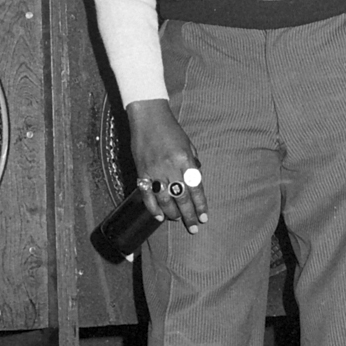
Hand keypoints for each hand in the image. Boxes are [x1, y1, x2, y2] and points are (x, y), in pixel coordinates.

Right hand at [125, 99, 207, 233]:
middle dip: (189, 215)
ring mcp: (154, 170)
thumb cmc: (171, 129)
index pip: (195, 188)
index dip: (200, 205)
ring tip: (178, 219)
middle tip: (194, 228)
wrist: (148, 117)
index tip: (204, 218)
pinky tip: (158, 216)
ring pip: (164, 199)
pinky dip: (152, 207)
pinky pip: (147, 194)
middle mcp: (170, 167)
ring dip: (172, 213)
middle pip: (181, 197)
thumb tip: (195, 182)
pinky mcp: (141, 171)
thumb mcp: (188, 144)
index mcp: (185, 160)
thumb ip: (192, 164)